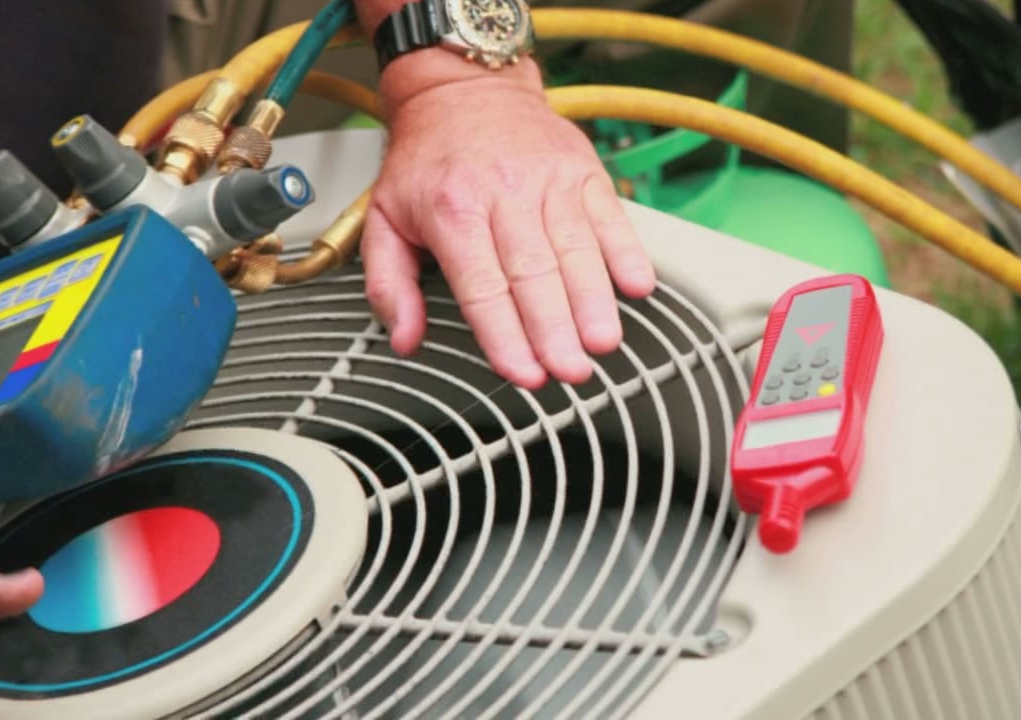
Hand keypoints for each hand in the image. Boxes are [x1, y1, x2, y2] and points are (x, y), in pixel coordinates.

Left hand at [361, 52, 656, 388]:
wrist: (462, 87)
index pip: (483, 286)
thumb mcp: (384, 216)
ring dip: (594, 302)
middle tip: (570, 371)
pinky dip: (628, 253)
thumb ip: (389, 283)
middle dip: (555, 329)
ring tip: (603, 342)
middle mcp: (504, 193)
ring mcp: (549, 180)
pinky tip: (637, 287)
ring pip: (577, 250)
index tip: (522, 373)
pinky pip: (610, 216)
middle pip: (535, 274)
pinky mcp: (582, 170)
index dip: (505, 335)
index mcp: (452, 209)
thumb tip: (404, 337)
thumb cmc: (427, 159)